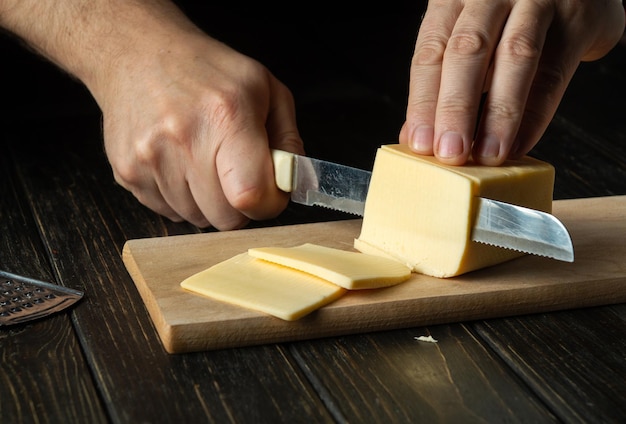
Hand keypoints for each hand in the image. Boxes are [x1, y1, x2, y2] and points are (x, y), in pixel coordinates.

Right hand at [98, 33, 303, 229]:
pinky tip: (178, 162)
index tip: (269, 191)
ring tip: (202, 159)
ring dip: (207, 201)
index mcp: (226, 117)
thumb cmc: (206, 70)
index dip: (268, 203)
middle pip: (225, 218)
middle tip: (235, 173)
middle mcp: (183, 140)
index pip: (251, 196)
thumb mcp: (265, 88)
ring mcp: (149, 159)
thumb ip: (288, 140)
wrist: (137, 52)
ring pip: (197, 219)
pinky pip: (168, 212)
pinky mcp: (126, 172)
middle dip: (239, 205)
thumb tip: (295, 182)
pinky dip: (180, 197)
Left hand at [400, 0, 624, 164]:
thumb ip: (443, 80)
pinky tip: (519, 143)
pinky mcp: (574, 19)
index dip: (423, 101)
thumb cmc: (509, 20)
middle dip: (455, 108)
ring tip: (487, 155)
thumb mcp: (468, 38)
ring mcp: (535, 1)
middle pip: (467, 51)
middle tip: (449, 153)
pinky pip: (552, 72)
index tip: (420, 143)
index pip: (430, 51)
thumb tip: (417, 135)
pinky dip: (534, 115)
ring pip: (513, 57)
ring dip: (498, 115)